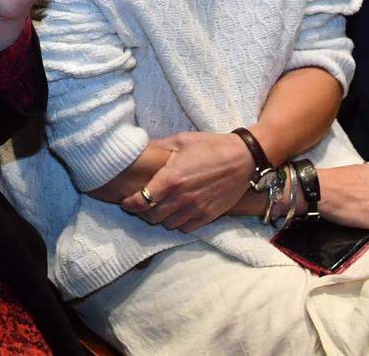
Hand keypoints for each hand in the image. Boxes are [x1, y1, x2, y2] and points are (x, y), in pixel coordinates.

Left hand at [120, 131, 253, 231]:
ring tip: (158, 208)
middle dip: (142, 211)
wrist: (244, 159)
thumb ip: (159, 147)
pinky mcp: (208, 216)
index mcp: (171, 178)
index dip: (130, 203)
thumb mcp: (181, 140)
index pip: (142, 200)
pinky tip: (176, 213)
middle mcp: (181, 198)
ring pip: (168, 224)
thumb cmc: (211, 146)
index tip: (125, 201)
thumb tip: (140, 149)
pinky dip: (178, 223)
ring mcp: (196, 209)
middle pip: (152, 216)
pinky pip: (186, 228)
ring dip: (160, 218)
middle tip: (140, 204)